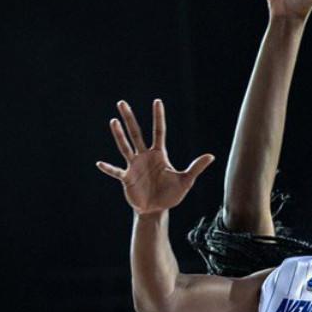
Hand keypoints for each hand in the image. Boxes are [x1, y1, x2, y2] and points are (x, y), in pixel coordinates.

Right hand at [95, 99, 214, 214]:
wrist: (156, 210)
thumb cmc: (171, 194)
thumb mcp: (185, 181)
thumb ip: (196, 168)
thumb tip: (211, 156)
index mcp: (159, 154)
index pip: (159, 131)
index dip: (158, 117)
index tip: (157, 101)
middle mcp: (145, 156)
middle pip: (136, 133)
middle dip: (130, 118)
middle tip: (122, 103)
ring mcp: (134, 166)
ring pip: (125, 147)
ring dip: (119, 135)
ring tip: (113, 121)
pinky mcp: (127, 178)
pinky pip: (116, 171)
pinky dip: (109, 168)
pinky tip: (100, 163)